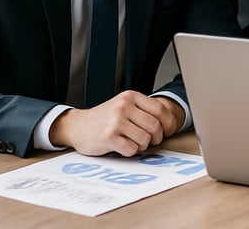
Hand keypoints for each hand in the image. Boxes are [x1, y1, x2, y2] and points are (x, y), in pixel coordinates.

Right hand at [49, 90, 184, 156]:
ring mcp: (116, 121)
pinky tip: (122, 146)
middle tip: (150, 141)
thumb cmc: (105, 118)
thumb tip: (170, 124)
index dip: (168, 123)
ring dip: (142, 146)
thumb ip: (144, 111)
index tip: (167, 132)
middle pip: (155, 126)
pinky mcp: (109, 137)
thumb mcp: (124, 106)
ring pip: (145, 139)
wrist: (78, 126)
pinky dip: (130, 152)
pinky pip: (132, 149)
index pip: (160, 110)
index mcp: (131, 97)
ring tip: (132, 142)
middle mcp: (124, 106)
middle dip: (156, 138)